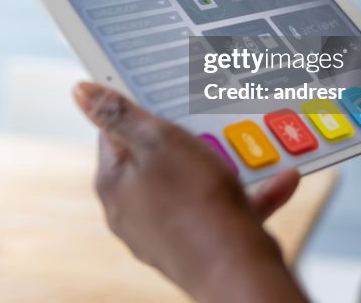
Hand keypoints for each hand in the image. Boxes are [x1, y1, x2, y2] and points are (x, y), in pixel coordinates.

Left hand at [72, 81, 306, 302]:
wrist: (238, 270)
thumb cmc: (196, 203)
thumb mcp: (157, 141)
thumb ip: (118, 114)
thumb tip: (80, 91)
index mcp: (113, 184)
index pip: (115, 132)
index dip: (141, 109)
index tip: (166, 95)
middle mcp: (133, 211)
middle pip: (156, 157)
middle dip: (188, 137)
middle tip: (212, 119)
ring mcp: (165, 231)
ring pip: (195, 183)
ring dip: (225, 163)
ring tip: (249, 147)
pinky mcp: (198, 245)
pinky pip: (224, 209)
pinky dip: (249, 194)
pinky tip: (280, 179)